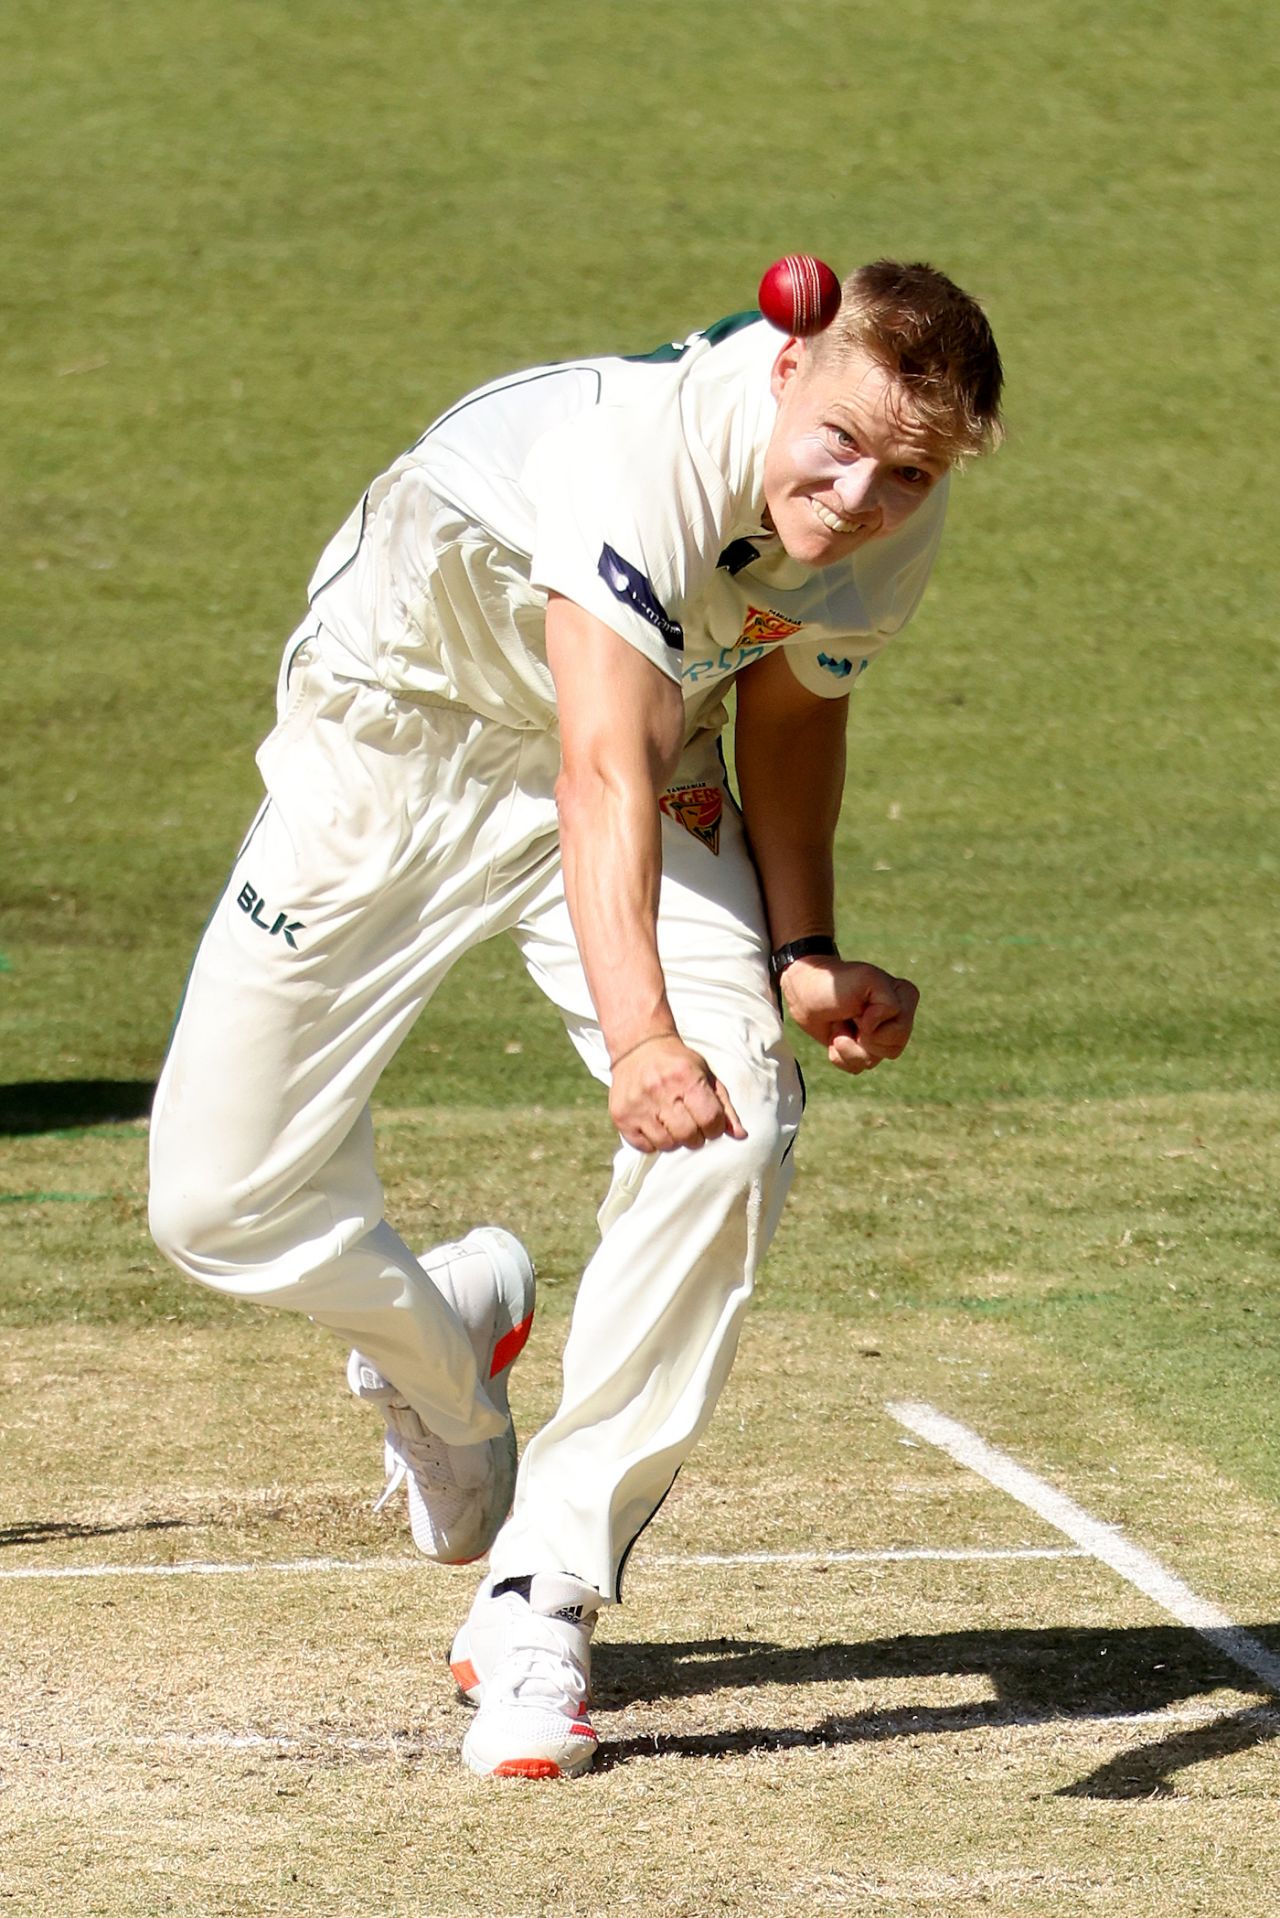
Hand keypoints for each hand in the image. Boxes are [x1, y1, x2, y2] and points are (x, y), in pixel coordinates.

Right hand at [608, 1034, 747, 1152]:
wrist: (639, 1048)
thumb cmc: (679, 1065)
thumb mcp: (707, 1077)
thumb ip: (725, 1108)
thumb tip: (741, 1136)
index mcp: (686, 1078)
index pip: (710, 1120)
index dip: (715, 1128)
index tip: (710, 1122)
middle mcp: (660, 1091)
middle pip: (689, 1137)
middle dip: (696, 1136)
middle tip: (691, 1124)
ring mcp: (638, 1105)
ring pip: (667, 1145)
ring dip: (674, 1140)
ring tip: (672, 1122)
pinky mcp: (621, 1116)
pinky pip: (644, 1147)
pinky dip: (653, 1142)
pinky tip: (654, 1124)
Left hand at [779, 958, 919, 1073]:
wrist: (805, 992)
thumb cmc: (835, 984)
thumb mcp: (867, 979)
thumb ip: (887, 1003)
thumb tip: (873, 1033)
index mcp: (905, 998)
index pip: (899, 1032)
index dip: (872, 1023)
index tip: (859, 1004)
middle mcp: (897, 1019)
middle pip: (890, 1051)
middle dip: (861, 1037)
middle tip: (849, 1015)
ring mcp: (880, 1037)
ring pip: (871, 1062)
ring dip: (847, 1045)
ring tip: (840, 1024)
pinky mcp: (861, 1050)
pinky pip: (857, 1068)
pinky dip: (839, 1055)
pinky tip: (835, 1036)